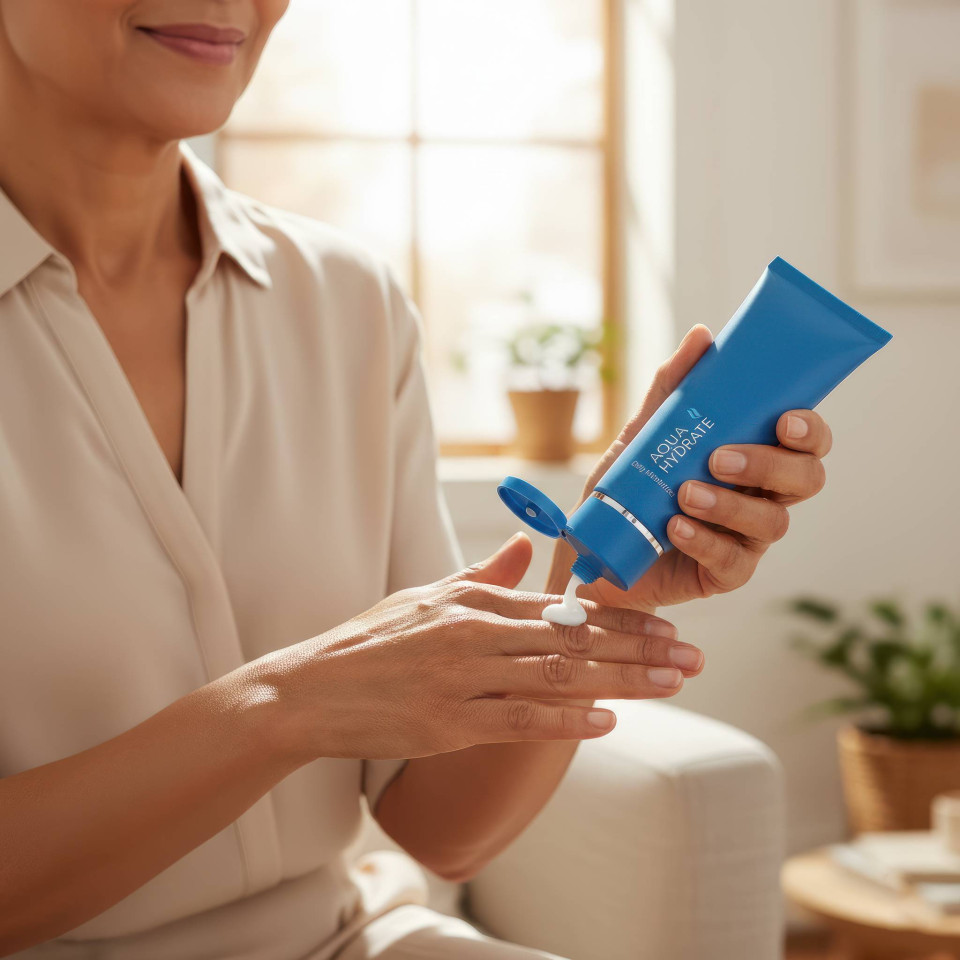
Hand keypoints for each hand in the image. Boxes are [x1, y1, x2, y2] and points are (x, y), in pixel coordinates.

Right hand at [259, 535, 701, 762]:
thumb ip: (485, 573)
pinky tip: (607, 722)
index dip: (622, 618)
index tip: (667, 627)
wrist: (310, 690)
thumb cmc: (371, 641)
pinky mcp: (448, 724)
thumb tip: (526, 549)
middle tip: (693, 658)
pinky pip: (518, 720)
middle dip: (640, 648)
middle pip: (574, 640)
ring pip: (558, 676)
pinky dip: (565, 721)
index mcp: (475, 602)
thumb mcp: (428, 595)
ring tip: (673, 683)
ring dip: (622, 680)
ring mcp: (463, 679)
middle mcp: (476, 634)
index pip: (564, 608)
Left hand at [547, 325, 832, 611]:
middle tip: (721, 457)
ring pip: (773, 522)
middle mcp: (761, 497)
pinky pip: (733, 561)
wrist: (593, 549)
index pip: (805, 442)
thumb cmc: (629, 490)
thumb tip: (702, 335)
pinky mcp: (726, 574)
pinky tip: (676, 527)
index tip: (785, 419)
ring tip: (685, 494)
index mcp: (754, 458)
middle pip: (805, 480)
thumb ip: (672, 389)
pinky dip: (705, 540)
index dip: (809, 430)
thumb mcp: (643, 435)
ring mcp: (747, 538)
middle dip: (770, 465)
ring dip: (729, 504)